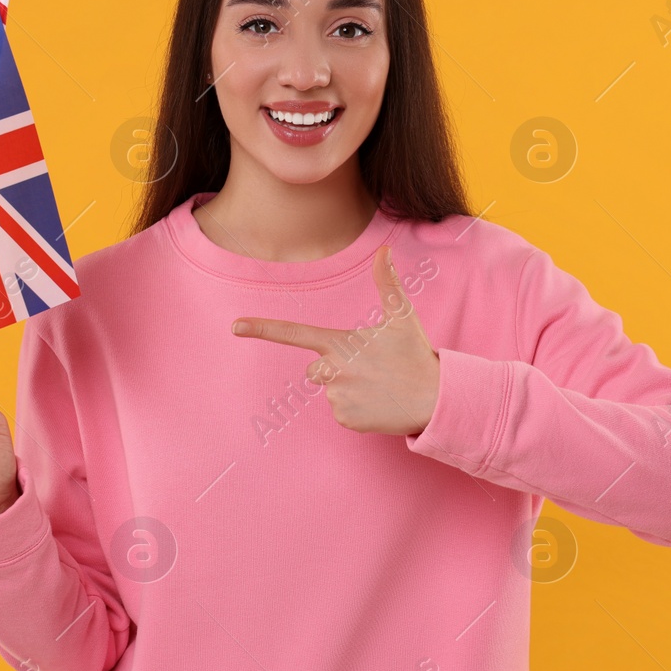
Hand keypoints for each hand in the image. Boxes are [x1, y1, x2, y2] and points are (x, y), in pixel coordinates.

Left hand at [232, 245, 440, 435]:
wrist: (435, 399)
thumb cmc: (416, 355)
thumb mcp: (402, 317)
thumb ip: (387, 284)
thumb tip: (384, 251)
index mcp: (340, 343)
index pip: (294, 333)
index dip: (263, 328)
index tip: (235, 327)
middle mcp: (332, 371)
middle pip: (315, 369)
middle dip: (336, 368)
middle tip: (371, 368)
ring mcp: (337, 397)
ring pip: (331, 390)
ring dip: (350, 388)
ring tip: (380, 385)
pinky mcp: (345, 420)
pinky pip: (341, 412)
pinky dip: (357, 409)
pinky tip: (378, 403)